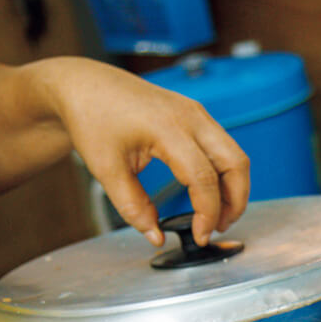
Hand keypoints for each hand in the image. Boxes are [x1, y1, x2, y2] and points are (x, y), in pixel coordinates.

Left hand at [40, 58, 249, 245]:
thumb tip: (155, 235)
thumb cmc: (92, 117)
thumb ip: (133, 206)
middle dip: (235, 202)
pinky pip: (223, 146)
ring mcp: (196, 113)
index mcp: (168, 128)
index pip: (204, 178)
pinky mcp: (195, 115)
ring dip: (233, 188)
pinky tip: (209, 192)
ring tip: (216, 215)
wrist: (85, 85)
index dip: (207, 213)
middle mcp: (190, 117)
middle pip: (236, 164)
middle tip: (219, 228)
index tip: (199, 235)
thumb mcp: (106, 169)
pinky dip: (224, 173)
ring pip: (234, 155)